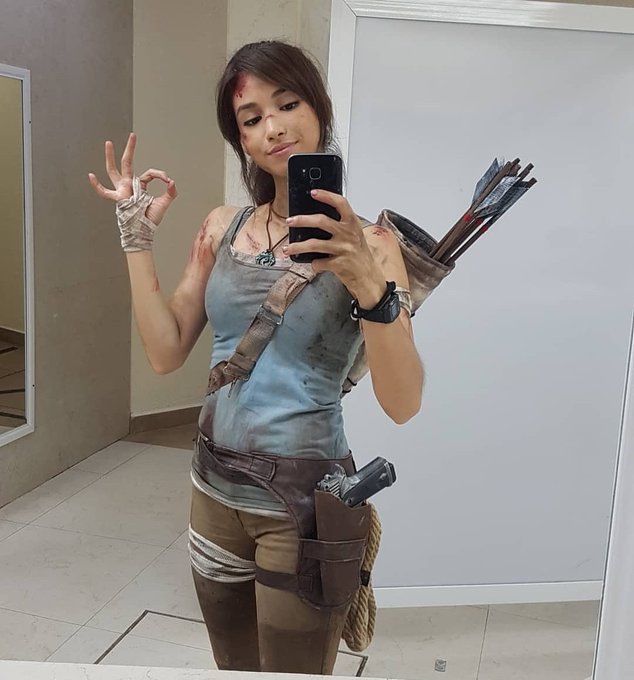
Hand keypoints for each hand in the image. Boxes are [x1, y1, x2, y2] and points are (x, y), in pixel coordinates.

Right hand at [88, 132, 176, 225]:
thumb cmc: (151, 218)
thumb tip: (172, 182)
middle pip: (128, 163)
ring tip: (109, 143)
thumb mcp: (164, 203)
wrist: (144, 230)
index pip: (149, 173)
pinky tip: (91, 176)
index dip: (160, 175)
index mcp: (140, 186)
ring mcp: (122, 190)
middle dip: (130, 149)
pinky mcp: (119, 198)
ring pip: (113, 171)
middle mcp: (129, 185)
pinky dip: (98, 186)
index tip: (168, 180)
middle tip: (132, 136)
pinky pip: (105, 192)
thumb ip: (170, 193)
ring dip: (110, 157)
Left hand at [284, 189, 385, 305]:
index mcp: (353, 224)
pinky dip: (314, 265)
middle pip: (321, 221)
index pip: (341, 203)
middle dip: (302, 220)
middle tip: (290, 221)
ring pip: (314, 244)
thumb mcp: (354, 236)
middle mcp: (349, 234)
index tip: (313, 192)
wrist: (369, 279)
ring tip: (286, 249)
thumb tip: (314, 220)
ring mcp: (344, 249)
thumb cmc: (359, 256)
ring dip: (297, 247)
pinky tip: (315, 265)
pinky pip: (318, 263)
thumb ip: (340, 226)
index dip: (327, 195)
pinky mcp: (339, 264)